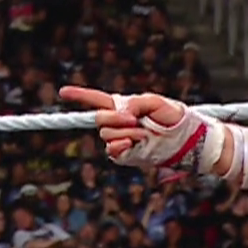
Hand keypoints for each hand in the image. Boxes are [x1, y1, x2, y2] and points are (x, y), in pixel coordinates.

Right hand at [60, 86, 221, 170]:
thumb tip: (123, 112)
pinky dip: (120, 145)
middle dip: (115, 118)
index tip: (62, 92)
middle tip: (135, 119)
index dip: (79, 95)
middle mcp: (117, 123)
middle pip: (99, 118)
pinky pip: (112, 150)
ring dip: (126, 132)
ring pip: (107, 134)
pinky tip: (132, 143)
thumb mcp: (157, 102)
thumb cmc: (174, 117)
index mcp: (122, 107)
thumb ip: (137, 102)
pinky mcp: (124, 155)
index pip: (96, 100)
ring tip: (145, 133)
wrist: (185, 139)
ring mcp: (119, 140)